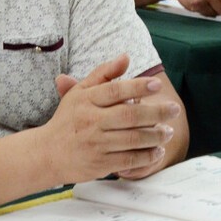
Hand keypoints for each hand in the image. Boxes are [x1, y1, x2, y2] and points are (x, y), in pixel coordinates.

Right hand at [43, 55, 179, 182]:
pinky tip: (158, 150)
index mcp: (86, 100)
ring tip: (169, 131)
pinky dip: (146, 156)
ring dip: (155, 135)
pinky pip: (128, 160)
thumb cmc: (68, 119)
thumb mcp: (80, 92)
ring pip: (132, 139)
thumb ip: (104, 74)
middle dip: (156, 113)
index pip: (115, 90)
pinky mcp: (99, 164)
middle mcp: (90, 121)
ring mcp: (95, 144)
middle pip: (129, 116)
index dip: (138, 86)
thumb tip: (126, 57)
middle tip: (174, 109)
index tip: (157, 85)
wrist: (46, 153)